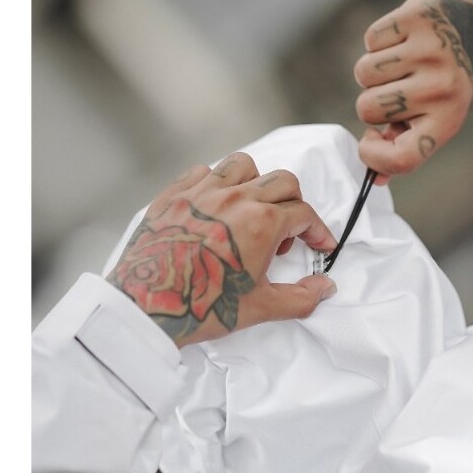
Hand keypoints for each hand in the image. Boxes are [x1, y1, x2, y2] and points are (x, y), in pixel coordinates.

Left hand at [107, 155, 337, 345]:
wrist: (148, 304)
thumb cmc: (201, 306)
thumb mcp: (261, 308)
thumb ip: (301, 297)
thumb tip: (324, 288)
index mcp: (261, 223)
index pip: (304, 215)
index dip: (318, 231)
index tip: (320, 245)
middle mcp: (235, 198)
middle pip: (282, 181)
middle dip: (295, 204)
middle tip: (289, 233)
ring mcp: (203, 192)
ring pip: (244, 165)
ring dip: (258, 183)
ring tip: (253, 210)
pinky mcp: (175, 194)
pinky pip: (203, 171)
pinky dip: (218, 183)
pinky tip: (217, 208)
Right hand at [354, 0, 472, 182]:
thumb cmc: (446, 84)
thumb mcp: (436, 118)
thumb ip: (405, 147)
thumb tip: (376, 178)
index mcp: (447, 121)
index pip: (402, 158)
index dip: (373, 157)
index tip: (370, 140)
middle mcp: (441, 88)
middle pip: (367, 108)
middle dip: (371, 101)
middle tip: (394, 90)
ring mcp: (430, 52)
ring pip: (364, 73)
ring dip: (373, 71)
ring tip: (399, 65)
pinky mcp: (417, 19)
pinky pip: (370, 40)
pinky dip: (378, 42)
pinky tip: (402, 41)